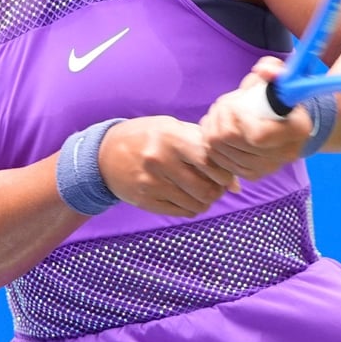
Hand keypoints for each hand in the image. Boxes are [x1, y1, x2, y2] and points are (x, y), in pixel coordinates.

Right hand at [98, 116, 239, 217]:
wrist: (105, 154)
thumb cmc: (147, 137)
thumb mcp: (173, 129)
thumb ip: (204, 148)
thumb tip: (236, 183)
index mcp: (170, 137)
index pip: (209, 159)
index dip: (224, 170)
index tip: (225, 172)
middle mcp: (160, 160)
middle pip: (206, 187)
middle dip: (218, 190)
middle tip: (216, 185)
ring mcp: (152, 183)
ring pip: (196, 204)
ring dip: (206, 201)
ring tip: (202, 191)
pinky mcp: (146, 201)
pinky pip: (182, 212)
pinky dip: (192, 208)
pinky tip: (187, 197)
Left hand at [199, 56, 313, 180]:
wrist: (285, 121)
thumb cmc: (279, 95)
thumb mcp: (278, 76)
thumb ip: (273, 68)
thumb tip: (263, 70)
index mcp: (297, 129)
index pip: (257, 135)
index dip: (237, 117)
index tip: (236, 103)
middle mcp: (284, 154)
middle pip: (232, 141)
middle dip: (220, 116)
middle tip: (224, 104)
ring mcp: (267, 168)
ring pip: (219, 149)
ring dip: (212, 126)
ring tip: (220, 114)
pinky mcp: (251, 174)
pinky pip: (217, 159)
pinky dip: (211, 141)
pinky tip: (219, 129)